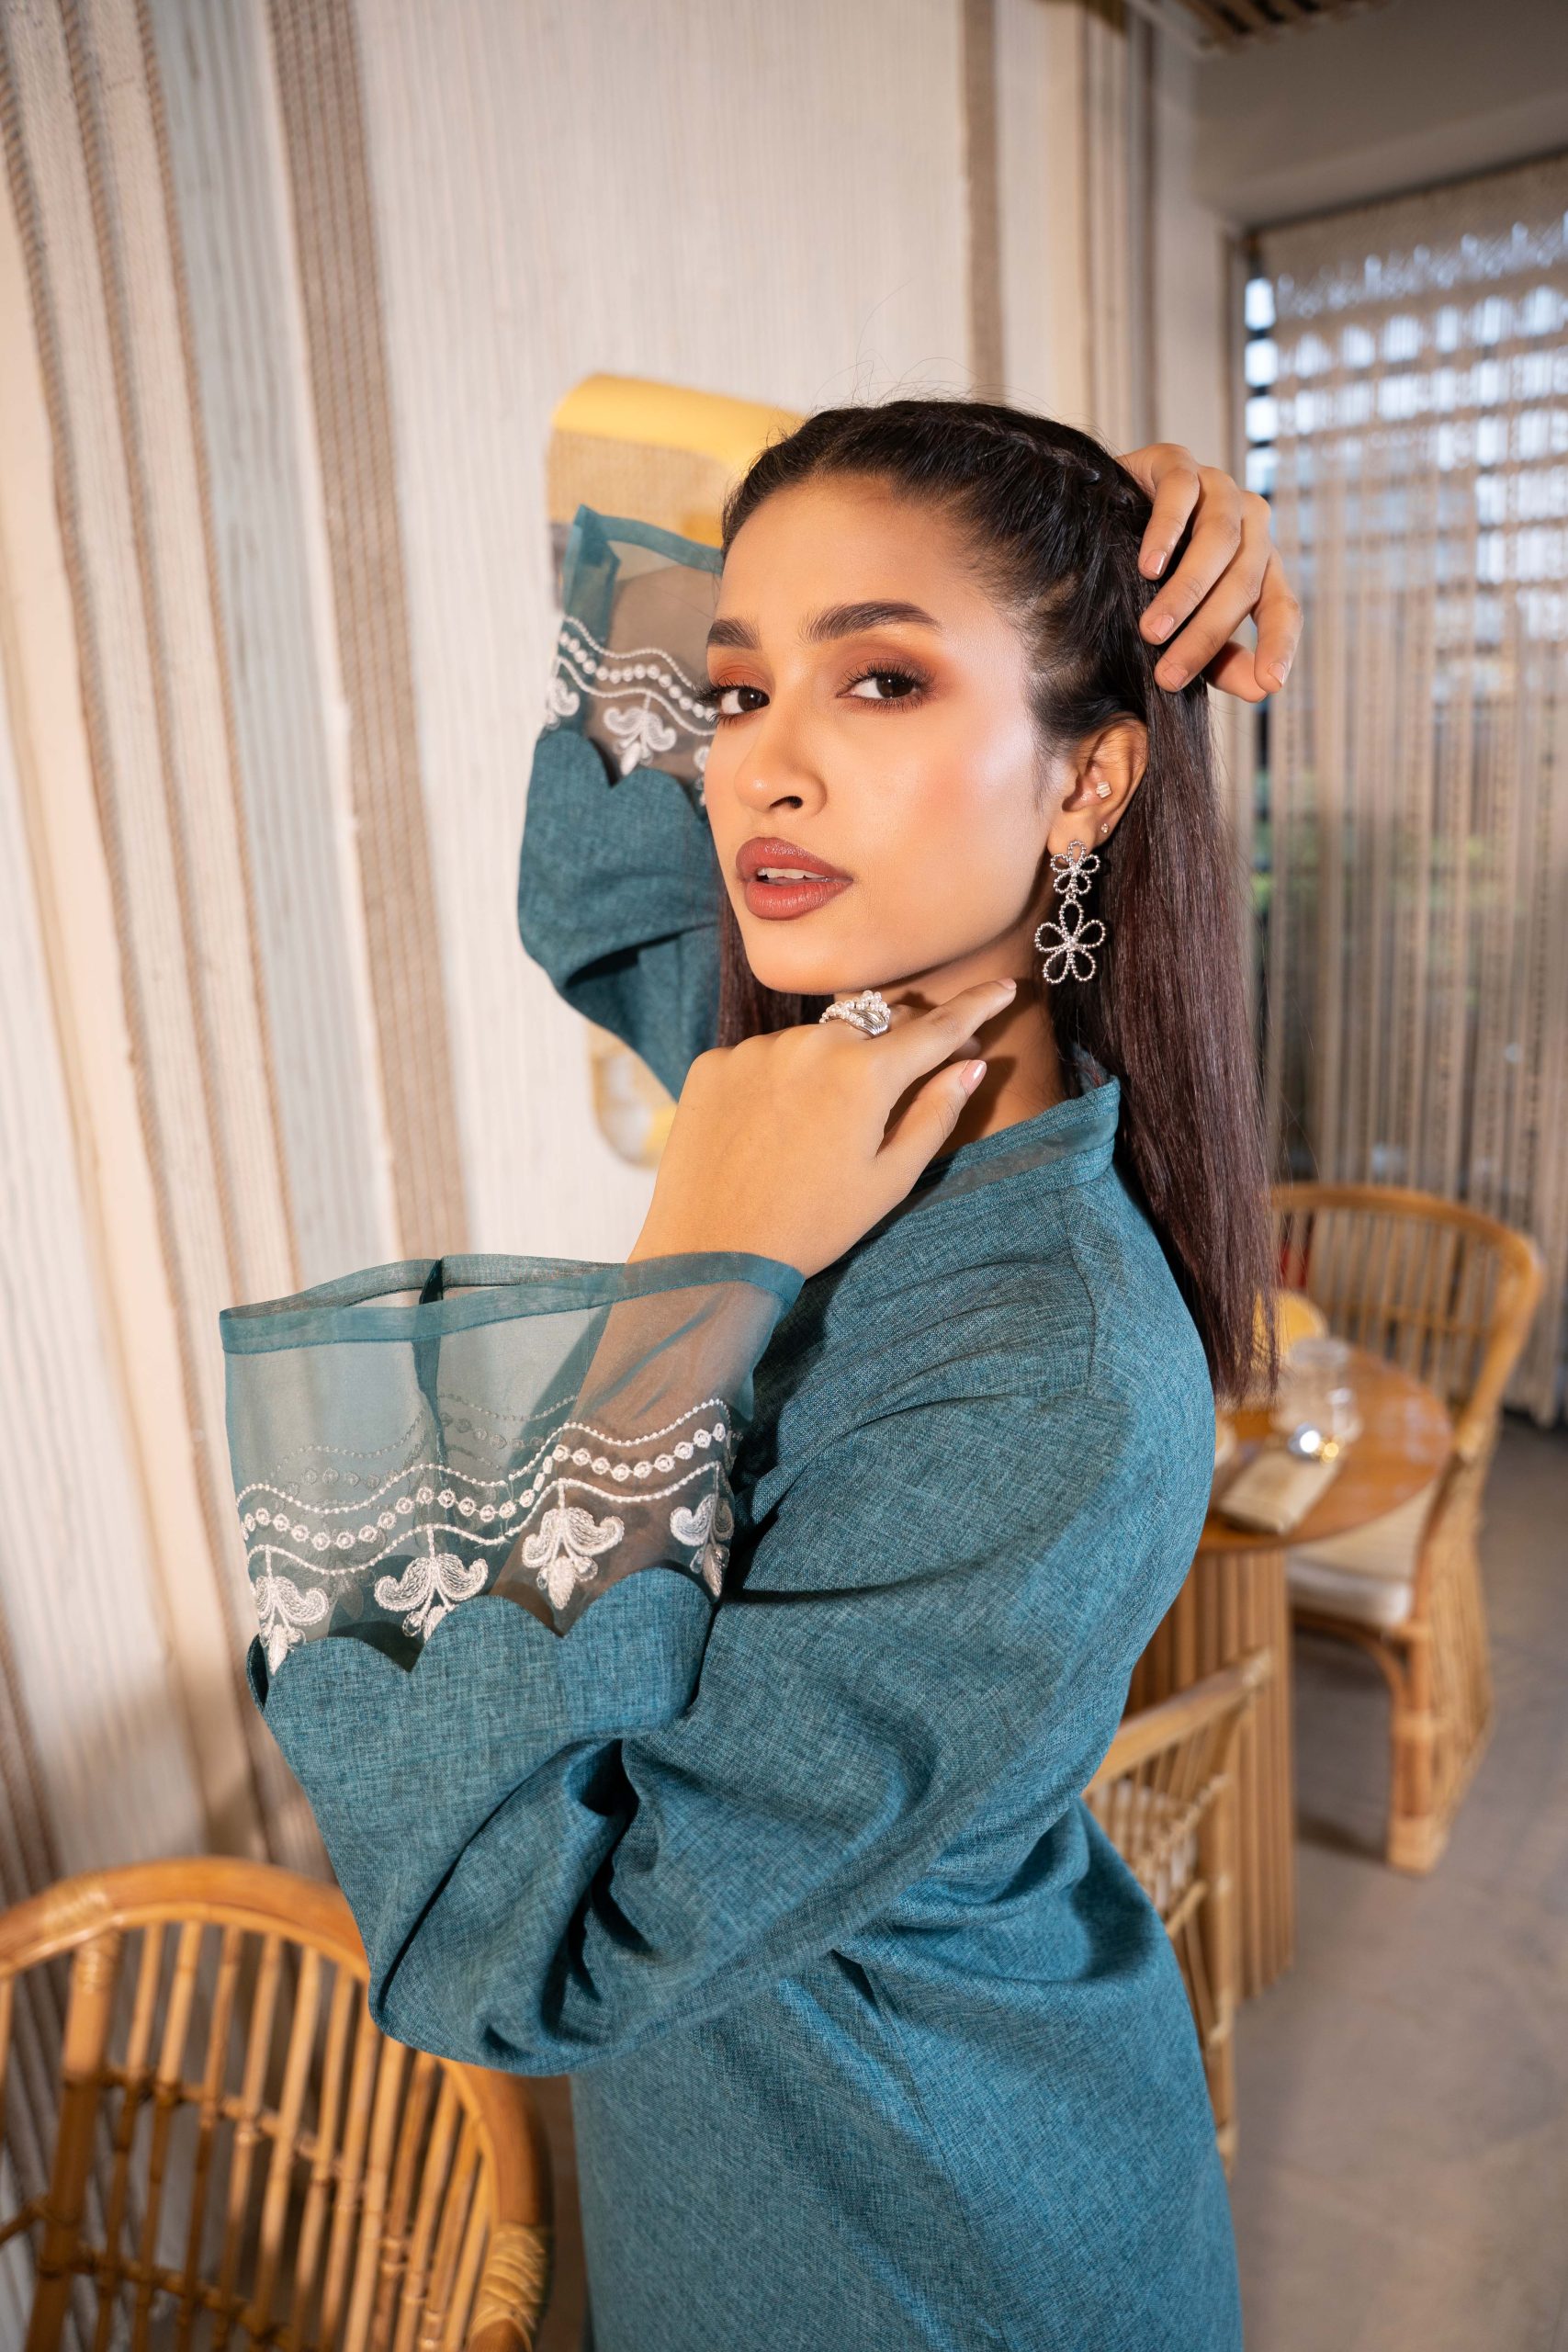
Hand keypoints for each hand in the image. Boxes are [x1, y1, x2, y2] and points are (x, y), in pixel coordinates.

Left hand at [627, 980, 1014, 1278]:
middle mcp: (810, 1044)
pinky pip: (762, 1060)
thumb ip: (934, 1114)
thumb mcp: (889, 1180)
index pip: (937, 1029)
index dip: (976, 1009)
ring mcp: (755, 1050)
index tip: (1005, 988)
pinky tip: (772, 1130)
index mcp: (864, 1073)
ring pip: (813, 1044)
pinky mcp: (713, 1063)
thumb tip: (970, 1067)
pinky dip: (778, 1082)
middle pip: (872, 1030)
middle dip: (898, 1047)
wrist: (710, 1253)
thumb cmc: (811, 1226)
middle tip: (915, 1077)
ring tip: (817, 1132)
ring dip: (830, 1069)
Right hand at [1116, 442, 1300, 701]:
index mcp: (1258, 565)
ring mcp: (1217, 489)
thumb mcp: (1186, 626)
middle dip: (1206, 633)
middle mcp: (1248, 525)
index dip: (1279, 643)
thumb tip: (1259, 690)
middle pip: (1244, 580)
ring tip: (1153, 630)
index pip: (1282, 605)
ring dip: (1187, 591)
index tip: (1270, 684)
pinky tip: (1148, 567)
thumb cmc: (1148, 578)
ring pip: (1221, 539)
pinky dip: (1166, 533)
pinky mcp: (1178, 463)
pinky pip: (1183, 494)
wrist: (1098, 516)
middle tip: (1167, 674)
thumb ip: (1220, 658)